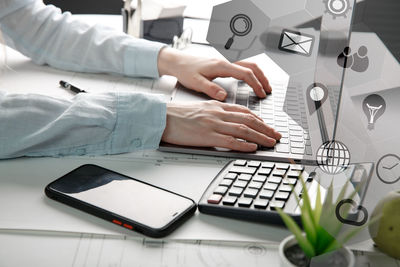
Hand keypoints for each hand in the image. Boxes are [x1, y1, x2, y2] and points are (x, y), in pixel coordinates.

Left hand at [158, 48, 271, 100]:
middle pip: (251, 66)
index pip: (245, 73)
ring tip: (264, 87)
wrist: (177, 62)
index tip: (261, 94)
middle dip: (262, 78)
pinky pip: (242, 66)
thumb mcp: (196, 82)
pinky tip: (251, 81)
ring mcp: (225, 61)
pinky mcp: (223, 64)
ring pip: (248, 64)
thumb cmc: (185, 71)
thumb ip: (210, 89)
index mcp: (221, 66)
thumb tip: (223, 96)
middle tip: (268, 91)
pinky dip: (251, 73)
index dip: (256, 84)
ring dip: (258, 75)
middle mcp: (225, 61)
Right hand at [161, 101, 280, 151]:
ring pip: (243, 130)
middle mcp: (219, 114)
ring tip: (271, 142)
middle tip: (276, 135)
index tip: (268, 126)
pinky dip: (244, 145)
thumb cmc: (178, 115)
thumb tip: (228, 120)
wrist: (162, 117)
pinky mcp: (207, 136)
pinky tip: (252, 148)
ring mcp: (214, 125)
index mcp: (217, 106)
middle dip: (265, 128)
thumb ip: (216, 112)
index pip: (244, 112)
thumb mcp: (201, 108)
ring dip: (260, 137)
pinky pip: (230, 141)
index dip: (259, 120)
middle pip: (248, 121)